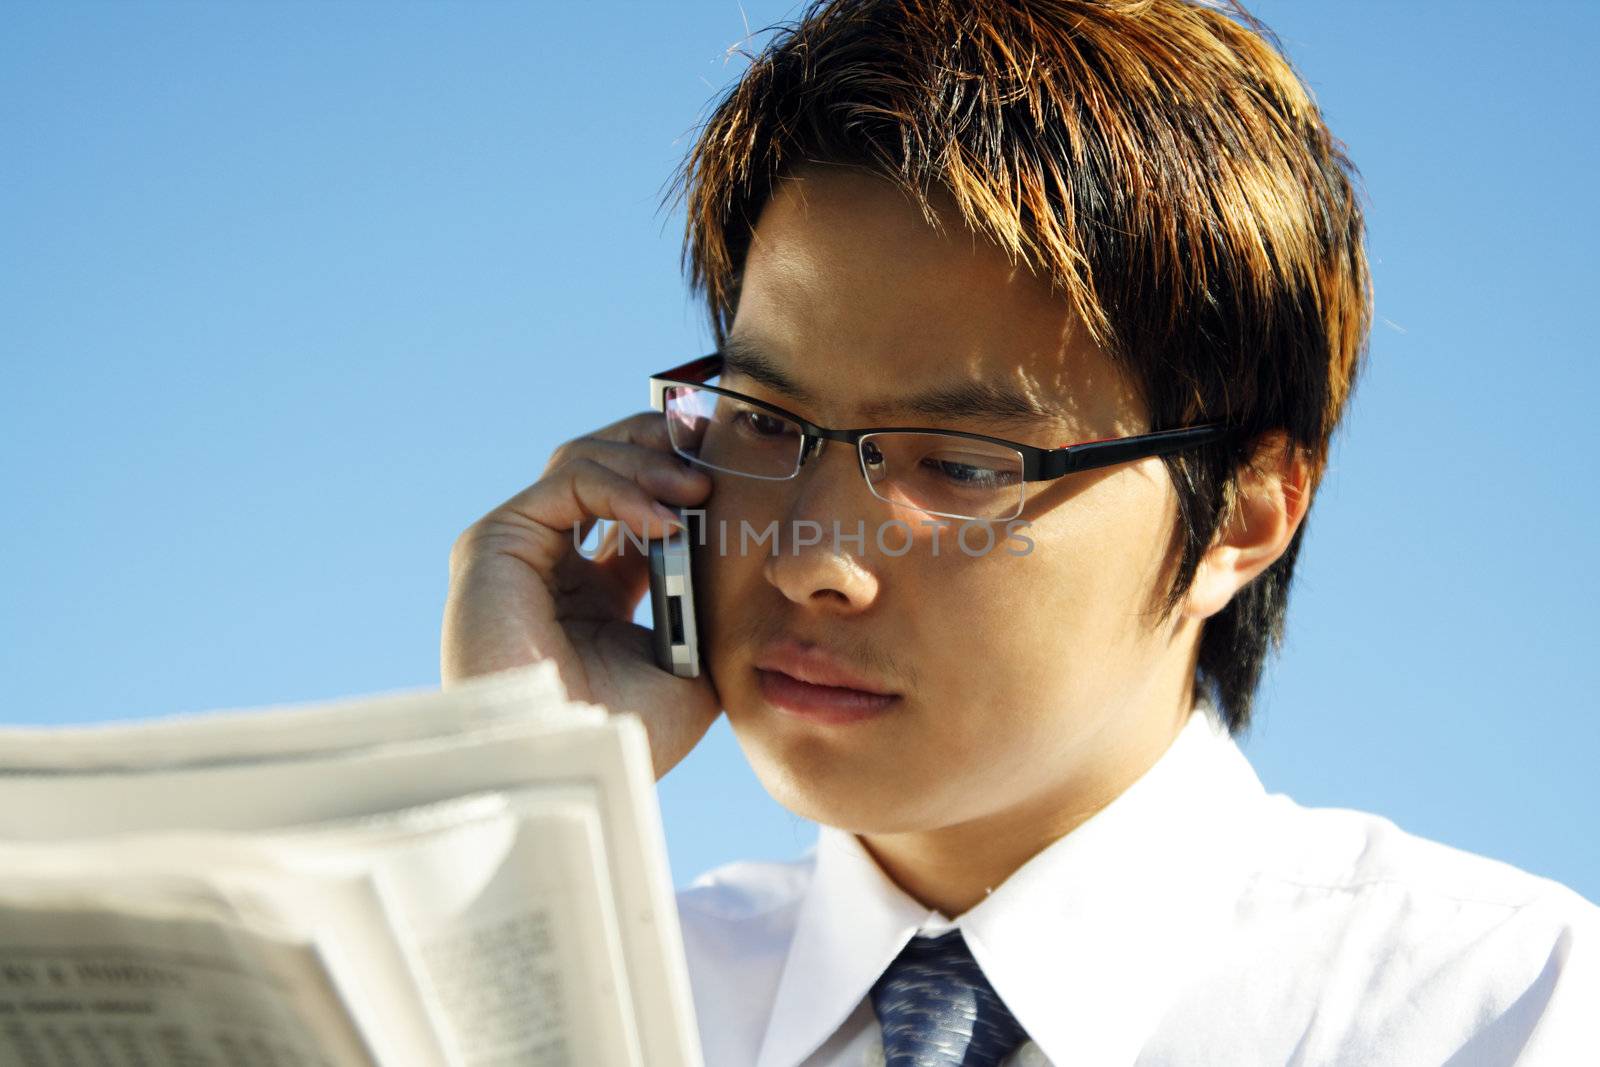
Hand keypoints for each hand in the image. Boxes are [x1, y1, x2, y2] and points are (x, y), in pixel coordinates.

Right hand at [442, 411, 718, 780]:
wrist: (570, 763)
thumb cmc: (626, 732)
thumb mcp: (692, 670)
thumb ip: (708, 611)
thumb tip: (743, 557)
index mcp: (592, 591)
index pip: (635, 504)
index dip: (680, 474)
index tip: (734, 465)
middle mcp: (551, 563)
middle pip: (605, 464)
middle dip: (662, 444)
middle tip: (714, 443)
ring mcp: (519, 549)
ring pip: (584, 460)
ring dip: (650, 463)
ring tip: (700, 489)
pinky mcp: (495, 542)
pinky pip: (568, 482)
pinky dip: (623, 488)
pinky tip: (665, 519)